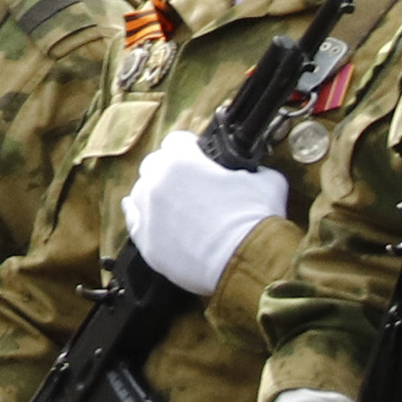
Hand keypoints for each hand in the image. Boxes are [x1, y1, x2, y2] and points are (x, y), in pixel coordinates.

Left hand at [120, 134, 286, 295]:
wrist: (244, 261)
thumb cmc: (254, 219)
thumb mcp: (267, 182)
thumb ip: (254, 171)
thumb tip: (255, 175)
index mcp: (182, 161)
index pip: (177, 141)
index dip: (190, 146)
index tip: (198, 154)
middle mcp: (158, 182)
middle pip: (154, 164)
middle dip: (170, 168)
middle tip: (188, 181)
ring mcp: (148, 212)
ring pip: (141, 190)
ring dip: (154, 192)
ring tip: (173, 203)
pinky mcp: (146, 240)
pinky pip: (133, 218)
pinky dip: (140, 213)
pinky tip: (148, 214)